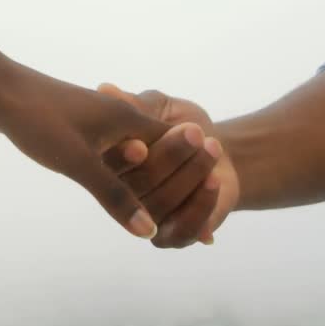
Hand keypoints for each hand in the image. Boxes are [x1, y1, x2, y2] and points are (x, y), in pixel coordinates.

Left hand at [0, 65, 203, 239]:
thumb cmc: (38, 120)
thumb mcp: (77, 162)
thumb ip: (114, 196)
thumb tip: (149, 231)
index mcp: (127, 119)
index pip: (176, 149)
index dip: (194, 176)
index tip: (212, 203)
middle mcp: (118, 116)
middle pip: (160, 152)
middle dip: (177, 180)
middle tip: (200, 210)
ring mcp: (95, 121)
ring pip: (133, 153)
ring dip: (148, 179)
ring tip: (163, 207)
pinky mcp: (74, 127)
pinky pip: (108, 155)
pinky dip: (119, 174)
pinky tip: (115, 186)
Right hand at [97, 84, 239, 247]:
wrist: (219, 150)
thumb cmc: (182, 123)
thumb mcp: (160, 107)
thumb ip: (134, 104)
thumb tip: (104, 88)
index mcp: (109, 164)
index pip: (108, 164)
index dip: (121, 157)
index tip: (141, 145)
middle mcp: (121, 195)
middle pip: (136, 184)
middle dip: (167, 157)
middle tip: (194, 132)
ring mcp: (144, 220)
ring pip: (160, 204)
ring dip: (189, 174)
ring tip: (212, 146)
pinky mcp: (170, 237)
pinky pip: (182, 230)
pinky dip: (200, 204)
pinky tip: (213, 180)